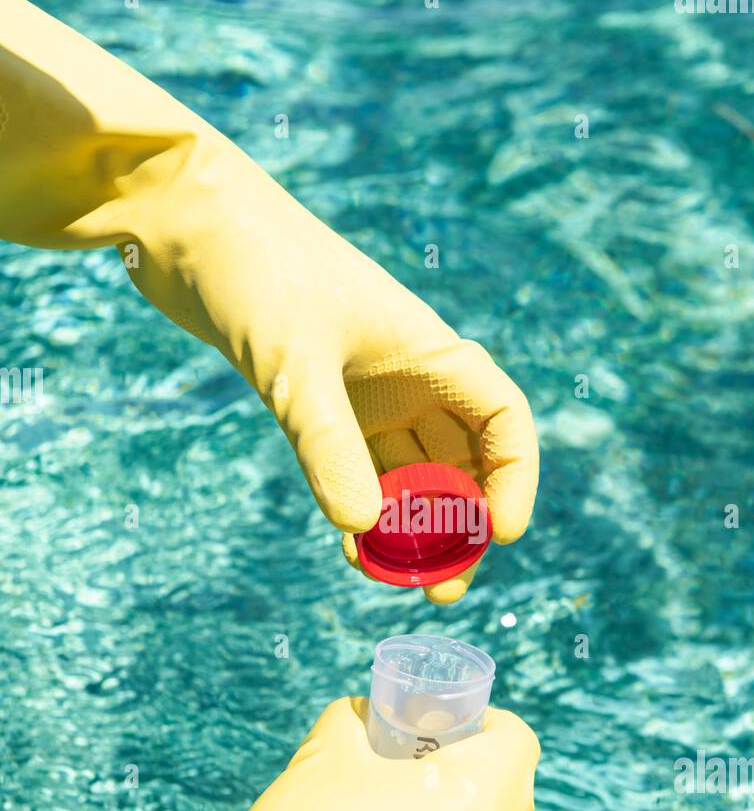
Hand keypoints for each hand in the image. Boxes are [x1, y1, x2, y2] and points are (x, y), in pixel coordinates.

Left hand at [0, 0, 537, 603]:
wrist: (183, 224)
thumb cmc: (252, 268)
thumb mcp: (292, 358)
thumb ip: (325, 441)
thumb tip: (358, 528)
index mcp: (428, 349)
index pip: (502, 420)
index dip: (513, 478)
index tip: (498, 534)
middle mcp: (407, 373)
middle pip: (462, 459)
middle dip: (461, 524)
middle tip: (443, 586)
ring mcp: (364, 390)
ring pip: (411, 471)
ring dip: (412, 527)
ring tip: (400, 581)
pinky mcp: (319, 401)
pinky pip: (358, 469)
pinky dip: (363, 508)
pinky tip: (352, 548)